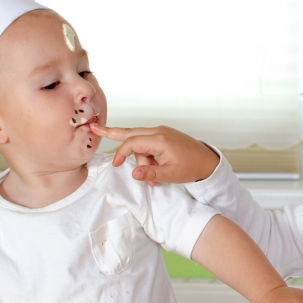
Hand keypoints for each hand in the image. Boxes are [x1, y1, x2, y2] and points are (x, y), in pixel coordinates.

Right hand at [90, 124, 219, 185]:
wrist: (208, 161)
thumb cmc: (192, 167)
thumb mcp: (170, 175)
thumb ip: (151, 174)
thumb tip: (133, 174)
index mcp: (160, 140)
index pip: (131, 143)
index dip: (121, 154)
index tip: (116, 165)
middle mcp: (159, 131)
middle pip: (130, 133)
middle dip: (112, 132)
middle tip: (94, 127)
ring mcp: (162, 132)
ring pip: (140, 141)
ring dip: (141, 158)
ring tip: (153, 176)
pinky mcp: (164, 135)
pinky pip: (148, 142)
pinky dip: (146, 154)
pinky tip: (154, 167)